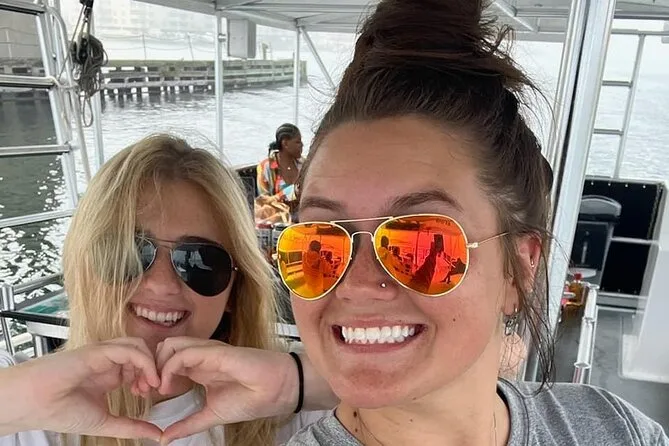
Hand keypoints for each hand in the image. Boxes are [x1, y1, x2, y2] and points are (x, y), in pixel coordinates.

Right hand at [0, 337, 160, 439]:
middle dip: (153, 369)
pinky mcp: (99, 350)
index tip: (148, 395)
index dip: (150, 377)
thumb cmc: (61, 411)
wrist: (36, 404)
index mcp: (109, 375)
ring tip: (150, 384)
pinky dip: (144, 362)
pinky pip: (129, 349)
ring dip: (150, 363)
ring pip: (138, 346)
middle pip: (142, 353)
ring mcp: (103, 354)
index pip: (139, 366)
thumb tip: (156, 435)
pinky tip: (147, 379)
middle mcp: (107, 362)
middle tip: (153, 389)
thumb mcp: (105, 422)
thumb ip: (131, 427)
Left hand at [156, 337, 297, 444]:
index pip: (167, 361)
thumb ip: (188, 424)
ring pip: (170, 345)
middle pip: (164, 349)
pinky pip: (184, 353)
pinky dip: (170, 367)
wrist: (276, 391)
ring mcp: (207, 352)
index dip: (154, 375)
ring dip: (158, 365)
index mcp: (200, 368)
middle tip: (148, 390)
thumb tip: (165, 439)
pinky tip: (170, 385)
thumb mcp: (211, 415)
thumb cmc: (251, 399)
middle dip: (150, 366)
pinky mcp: (214, 352)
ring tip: (159, 387)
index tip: (147, 396)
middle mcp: (201, 357)